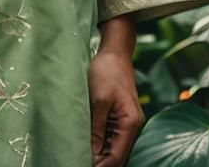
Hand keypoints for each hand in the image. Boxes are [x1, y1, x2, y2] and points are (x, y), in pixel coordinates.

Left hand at [88, 48, 144, 165]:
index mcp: (130, 124)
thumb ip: (97, 128)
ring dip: (99, 154)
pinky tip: (87, 144)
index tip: (82, 165)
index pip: (117, 156)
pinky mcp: (118, 117)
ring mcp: (125, 122)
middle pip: (117, 155)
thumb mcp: (99, 100)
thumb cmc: (107, 71)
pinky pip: (110, 137)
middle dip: (100, 162)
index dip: (101, 166)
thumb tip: (92, 152)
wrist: (114, 52)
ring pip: (113, 148)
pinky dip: (100, 143)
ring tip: (79, 155)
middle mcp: (131, 127)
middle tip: (78, 161)